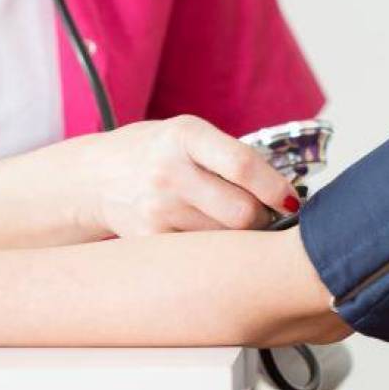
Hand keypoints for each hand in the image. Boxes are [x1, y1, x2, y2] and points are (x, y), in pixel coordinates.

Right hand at [89, 116, 299, 237]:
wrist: (97, 177)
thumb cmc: (157, 153)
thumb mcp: (190, 135)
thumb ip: (232, 158)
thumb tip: (286, 197)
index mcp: (185, 136)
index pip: (243, 166)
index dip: (276, 189)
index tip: (291, 201)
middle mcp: (168, 172)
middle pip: (242, 213)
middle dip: (262, 218)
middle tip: (261, 215)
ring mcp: (156, 210)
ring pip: (225, 238)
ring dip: (239, 236)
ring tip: (226, 221)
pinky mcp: (149, 240)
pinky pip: (201, 254)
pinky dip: (213, 251)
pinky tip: (204, 234)